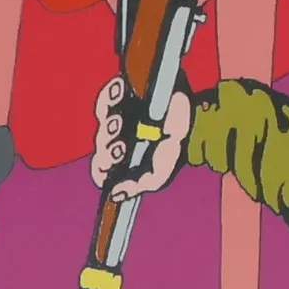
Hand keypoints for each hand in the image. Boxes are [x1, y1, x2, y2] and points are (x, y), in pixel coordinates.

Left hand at [92, 77, 191, 201]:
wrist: (188, 115)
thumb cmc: (173, 146)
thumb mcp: (159, 173)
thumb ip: (138, 186)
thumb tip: (115, 195)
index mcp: (124, 157)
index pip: (102, 166)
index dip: (101, 169)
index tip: (106, 171)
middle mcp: (118, 137)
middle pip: (103, 144)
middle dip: (108, 150)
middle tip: (119, 149)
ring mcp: (117, 115)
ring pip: (103, 123)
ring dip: (109, 127)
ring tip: (120, 122)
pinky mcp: (119, 94)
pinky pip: (105, 98)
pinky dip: (109, 96)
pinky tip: (120, 95)